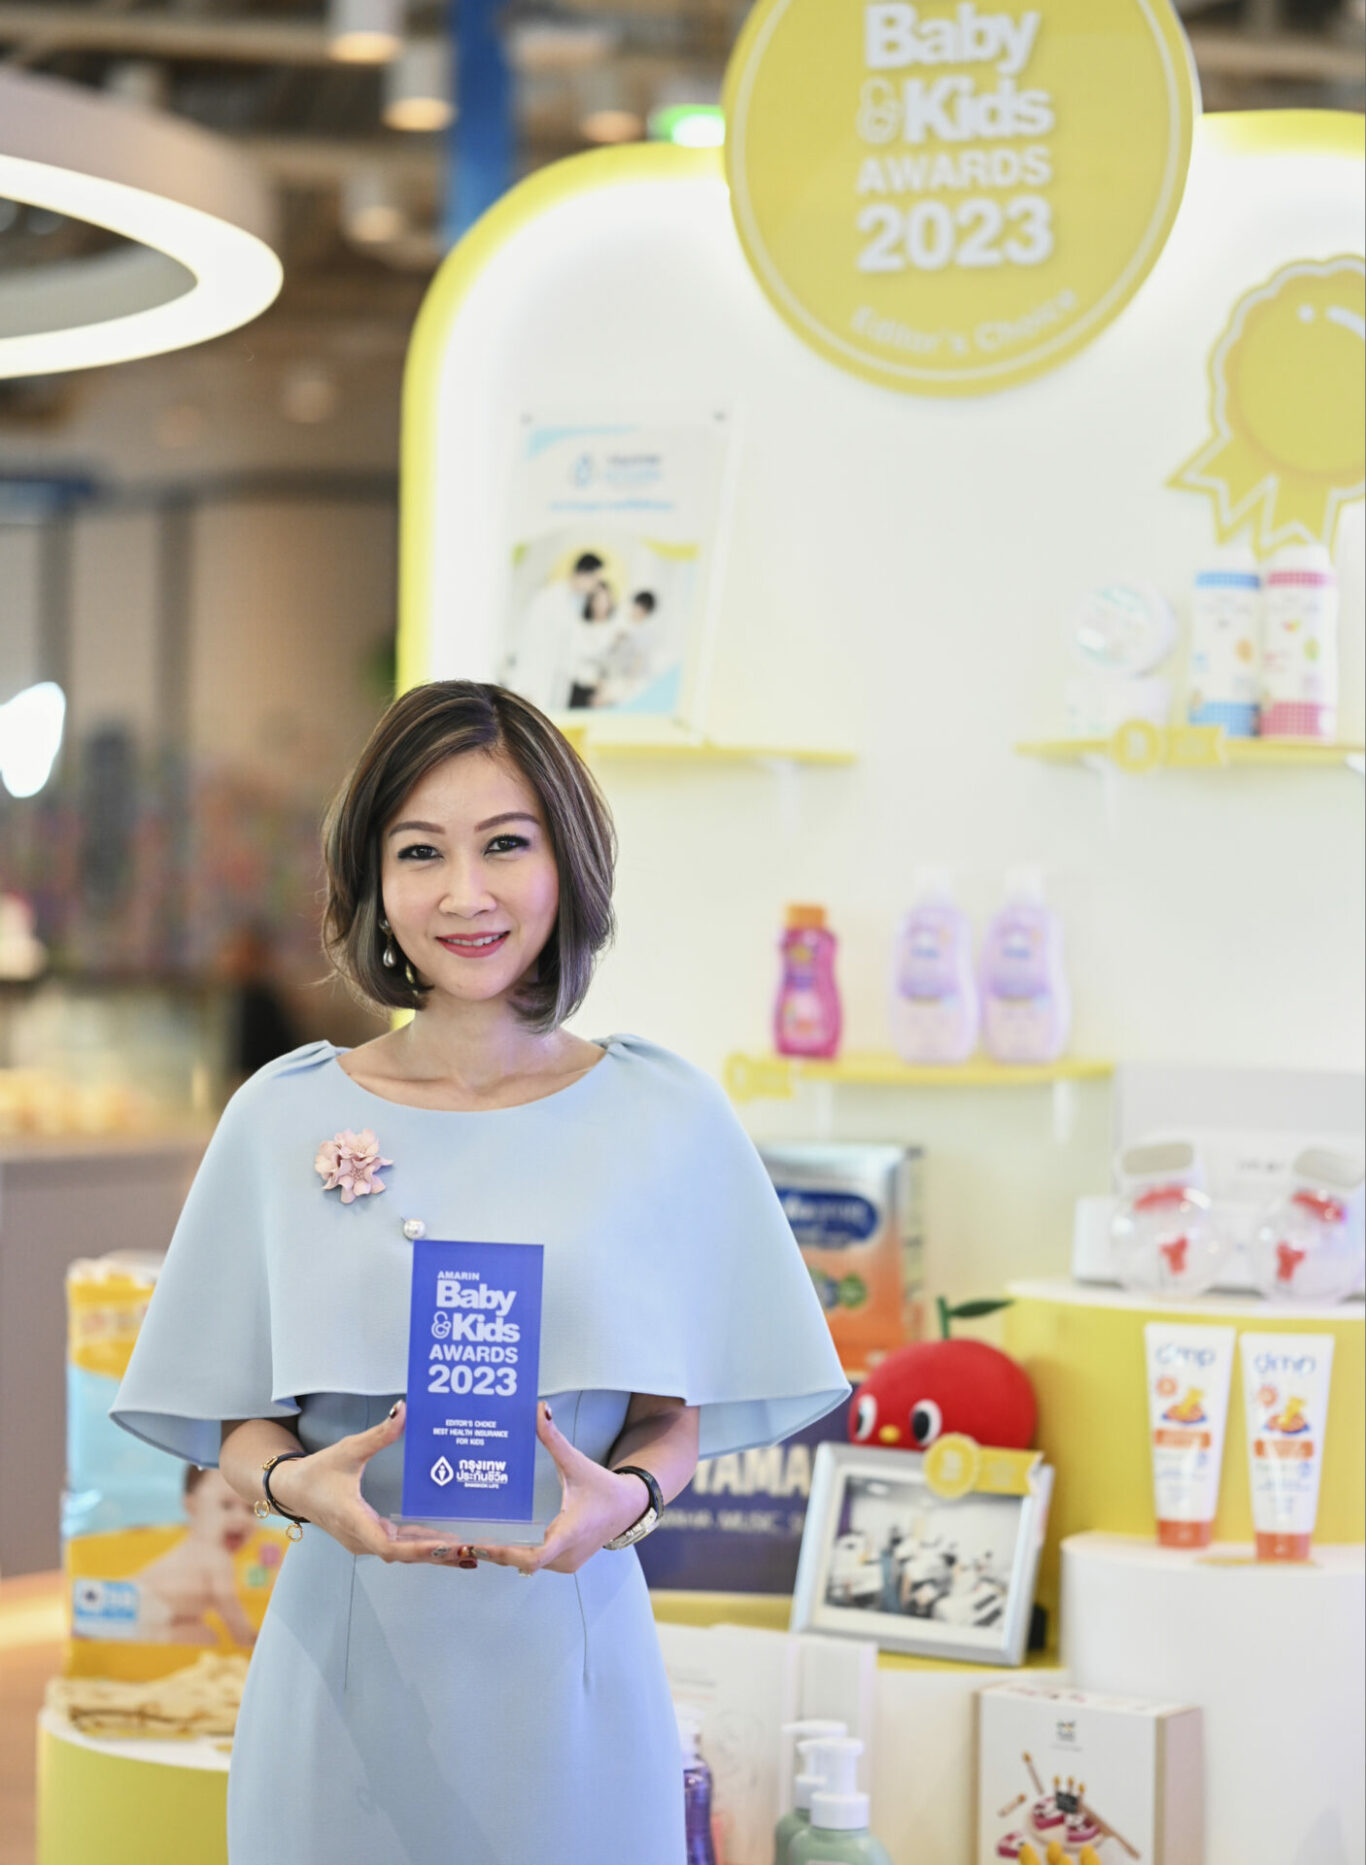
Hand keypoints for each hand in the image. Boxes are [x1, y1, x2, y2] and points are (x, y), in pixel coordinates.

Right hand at [269, 1402, 455, 1564]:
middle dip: (437, 1553)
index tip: (442, 1546)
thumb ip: (378, 1434)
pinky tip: (446, 1545)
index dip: (417, 1548)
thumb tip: (402, 1410)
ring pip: (404, 1553)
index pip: (388, 1545)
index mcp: (354, 1520)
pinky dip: (422, 1547)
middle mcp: (361, 1537)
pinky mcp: (369, 1537)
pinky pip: (399, 1547)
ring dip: (433, 1553)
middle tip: (471, 1549)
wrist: (293, 1490)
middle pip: (404, 1553)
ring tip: (468, 1551)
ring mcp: (365, 1540)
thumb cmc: (317, 1473)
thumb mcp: (348, 1450)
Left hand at [470, 1404, 651, 1576]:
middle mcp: (566, 1555)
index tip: (482, 1545)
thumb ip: (554, 1439)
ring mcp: (566, 1564)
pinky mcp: (565, 1564)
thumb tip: (539, 1409)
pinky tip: (500, 1540)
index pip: (535, 1557)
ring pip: (527, 1565)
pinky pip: (536, 1564)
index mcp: (569, 1533)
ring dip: (505, 1554)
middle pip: (522, 1561)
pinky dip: (518, 1554)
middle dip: (495, 1551)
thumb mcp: (576, 1462)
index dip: (505, 1553)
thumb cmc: (602, 1487)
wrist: (628, 1508)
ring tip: (476, 1538)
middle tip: (464, 1539)